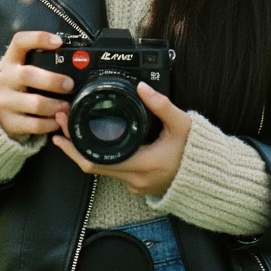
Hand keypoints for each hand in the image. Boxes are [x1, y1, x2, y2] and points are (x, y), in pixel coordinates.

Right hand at [0, 31, 73, 140]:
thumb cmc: (15, 84)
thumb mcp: (19, 69)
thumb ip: (38, 63)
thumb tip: (73, 62)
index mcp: (9, 61)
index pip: (19, 41)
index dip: (39, 39)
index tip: (59, 42)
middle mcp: (4, 79)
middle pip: (29, 75)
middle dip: (53, 80)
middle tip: (69, 85)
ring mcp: (4, 101)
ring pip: (35, 103)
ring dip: (55, 105)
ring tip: (67, 106)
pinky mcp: (9, 122)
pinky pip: (34, 124)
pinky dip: (50, 123)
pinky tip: (57, 121)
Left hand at [52, 81, 192, 197]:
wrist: (210, 179)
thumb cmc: (197, 153)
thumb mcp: (181, 124)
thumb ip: (161, 104)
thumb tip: (142, 86)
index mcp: (141, 164)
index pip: (96, 160)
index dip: (74, 145)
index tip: (64, 125)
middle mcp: (134, 179)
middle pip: (91, 166)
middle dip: (72, 145)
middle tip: (60, 123)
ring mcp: (136, 184)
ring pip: (101, 170)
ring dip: (84, 151)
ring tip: (70, 130)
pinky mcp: (139, 184)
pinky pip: (112, 172)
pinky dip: (99, 157)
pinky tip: (93, 143)